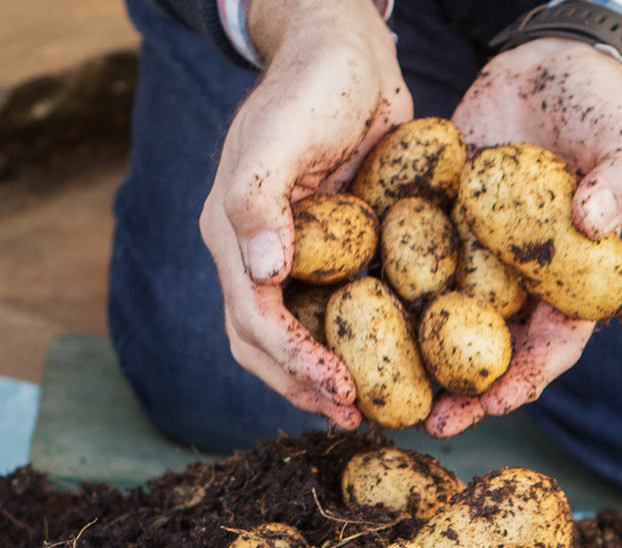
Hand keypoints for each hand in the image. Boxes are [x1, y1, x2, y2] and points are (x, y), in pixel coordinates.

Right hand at [199, 0, 411, 429]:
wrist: (349, 57)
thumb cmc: (313, 86)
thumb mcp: (279, 133)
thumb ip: (257, 198)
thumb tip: (263, 270)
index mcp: (234, 235)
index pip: (255, 319)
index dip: (293, 362)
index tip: (339, 390)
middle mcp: (258, 256)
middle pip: (266, 345)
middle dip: (305, 386)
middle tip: (353, 416)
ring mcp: (294, 259)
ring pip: (298, 338)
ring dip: (325, 378)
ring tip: (365, 407)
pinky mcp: (333, 255)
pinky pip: (336, 312)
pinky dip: (354, 346)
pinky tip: (387, 364)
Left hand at [425, 38, 621, 437]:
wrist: (546, 69)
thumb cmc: (599, 111)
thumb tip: (593, 221)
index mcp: (572, 283)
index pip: (557, 344)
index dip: (529, 378)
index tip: (498, 403)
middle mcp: (522, 285)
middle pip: (495, 351)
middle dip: (466, 393)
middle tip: (436, 424)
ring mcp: (478, 264)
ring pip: (448, 326)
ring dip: (421, 364)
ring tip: (391, 398)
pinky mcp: (440, 236)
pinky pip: (415, 274)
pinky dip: (392, 303)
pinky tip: (358, 327)